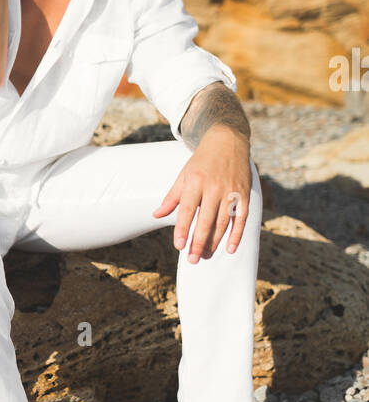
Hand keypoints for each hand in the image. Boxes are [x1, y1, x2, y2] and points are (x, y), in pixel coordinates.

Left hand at [152, 130, 251, 260]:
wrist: (227, 141)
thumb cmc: (201, 162)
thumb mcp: (183, 175)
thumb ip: (172, 197)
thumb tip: (156, 215)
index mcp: (195, 182)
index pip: (187, 210)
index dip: (183, 229)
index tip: (178, 246)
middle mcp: (214, 187)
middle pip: (206, 220)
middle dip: (199, 242)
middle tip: (192, 260)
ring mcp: (231, 191)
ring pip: (223, 222)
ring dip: (215, 242)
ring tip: (205, 256)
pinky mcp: (244, 194)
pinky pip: (242, 218)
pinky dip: (236, 234)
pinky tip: (229, 249)